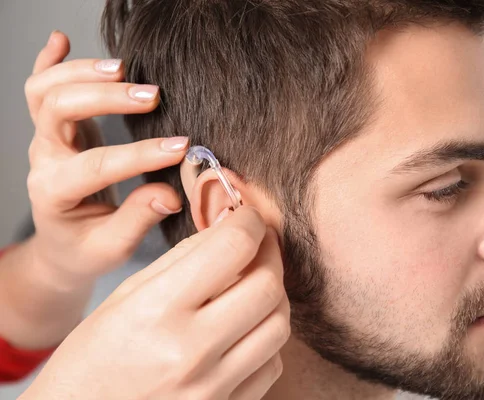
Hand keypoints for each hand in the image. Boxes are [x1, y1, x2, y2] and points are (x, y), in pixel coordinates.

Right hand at [21, 207, 289, 399]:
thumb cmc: (93, 356)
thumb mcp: (125, 295)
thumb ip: (182, 258)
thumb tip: (229, 226)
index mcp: (158, 310)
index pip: (232, 248)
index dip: (249, 221)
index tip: (248, 216)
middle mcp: (190, 351)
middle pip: (267, 286)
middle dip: (270, 254)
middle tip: (259, 245)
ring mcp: (212, 387)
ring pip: (278, 325)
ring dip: (273, 295)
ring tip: (253, 284)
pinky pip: (271, 364)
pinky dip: (265, 337)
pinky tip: (244, 327)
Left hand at [24, 31, 186, 287]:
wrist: (62, 246)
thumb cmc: (87, 249)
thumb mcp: (112, 247)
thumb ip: (138, 219)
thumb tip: (170, 194)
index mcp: (56, 193)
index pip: (95, 166)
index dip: (139, 154)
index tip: (180, 148)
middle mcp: (45, 159)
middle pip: (59, 110)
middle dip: (107, 98)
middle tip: (153, 96)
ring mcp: (47, 139)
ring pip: (45, 90)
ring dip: (82, 72)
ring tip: (124, 68)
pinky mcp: (55, 128)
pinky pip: (40, 86)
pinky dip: (50, 61)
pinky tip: (62, 39)